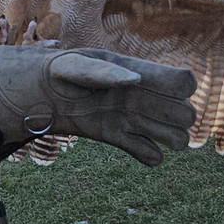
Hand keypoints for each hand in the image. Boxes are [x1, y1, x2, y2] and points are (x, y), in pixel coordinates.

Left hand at [0, 46, 197, 165]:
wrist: (38, 95)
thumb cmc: (56, 73)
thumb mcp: (74, 67)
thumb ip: (104, 73)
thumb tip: (134, 81)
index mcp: (139, 73)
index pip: (184, 82)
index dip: (182, 89)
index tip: (164, 93)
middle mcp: (141, 97)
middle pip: (185, 112)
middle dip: (175, 117)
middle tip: (145, 115)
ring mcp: (132, 119)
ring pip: (174, 136)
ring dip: (170, 139)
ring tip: (146, 136)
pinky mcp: (117, 137)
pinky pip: (149, 155)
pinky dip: (149, 156)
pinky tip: (138, 151)